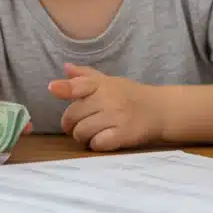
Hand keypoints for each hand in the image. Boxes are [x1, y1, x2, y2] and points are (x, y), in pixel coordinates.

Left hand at [48, 63, 162, 150]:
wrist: (159, 110)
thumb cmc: (129, 95)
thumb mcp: (109, 81)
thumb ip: (85, 76)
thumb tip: (66, 67)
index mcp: (103, 85)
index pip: (80, 85)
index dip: (65, 87)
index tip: (52, 88)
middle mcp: (109, 99)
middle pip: (74, 115)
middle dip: (71, 124)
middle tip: (78, 125)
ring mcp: (116, 117)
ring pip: (82, 131)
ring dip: (81, 136)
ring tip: (89, 134)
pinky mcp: (123, 135)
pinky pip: (97, 143)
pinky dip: (95, 144)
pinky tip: (102, 140)